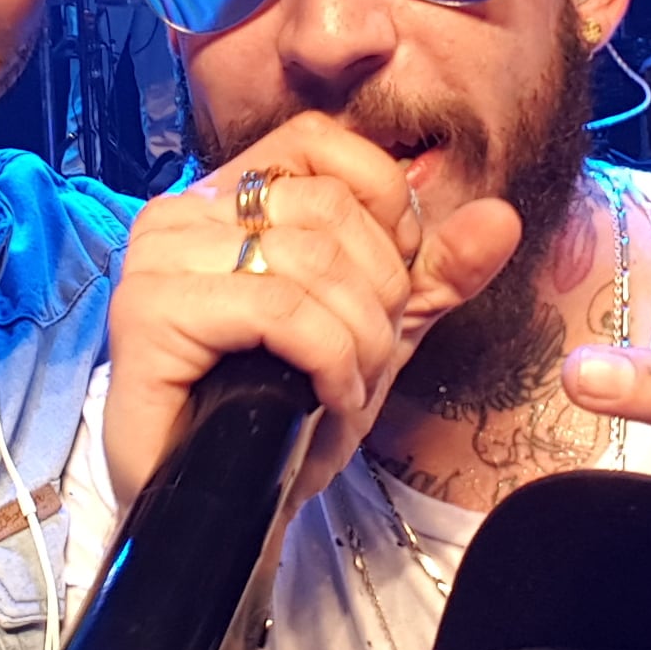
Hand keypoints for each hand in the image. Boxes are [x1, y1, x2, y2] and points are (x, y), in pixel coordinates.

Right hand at [104, 115, 518, 511]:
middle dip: (378, 297)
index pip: (321, 142)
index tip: (390, 288)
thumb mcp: (373, 332)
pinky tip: (327, 401)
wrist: (222, 507)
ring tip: (347, 390)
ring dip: (358, 339)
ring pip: (310, 259)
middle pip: (328, 209)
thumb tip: (501, 217)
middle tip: (367, 363)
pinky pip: (278, 310)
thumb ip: (435, 273)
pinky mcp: (149, 312)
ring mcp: (159, 258)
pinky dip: (328, 360)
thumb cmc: (282, 415)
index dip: (383, 210)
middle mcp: (183, 211)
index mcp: (226, 195)